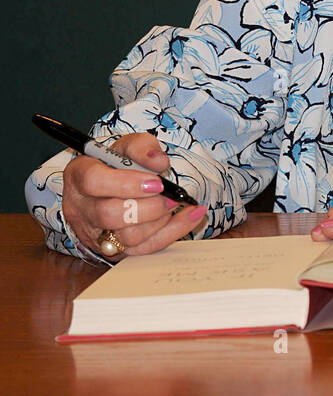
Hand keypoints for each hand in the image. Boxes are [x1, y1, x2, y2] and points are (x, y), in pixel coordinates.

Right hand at [61, 131, 207, 257]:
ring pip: (126, 237)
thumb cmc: (116, 164)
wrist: (112, 187)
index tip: (156, 182)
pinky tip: (190, 216)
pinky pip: (143, 249)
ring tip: (174, 203)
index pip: (94, 182)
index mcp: (78, 175)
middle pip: (109, 214)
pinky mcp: (112, 250)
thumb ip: (142, 147)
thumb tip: (159, 162)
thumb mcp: (127, 146)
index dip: (127, 183)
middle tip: (170, 196)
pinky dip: (171, 233)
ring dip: (159, 221)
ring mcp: (93, 233)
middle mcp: (80, 207)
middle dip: (148, 207)